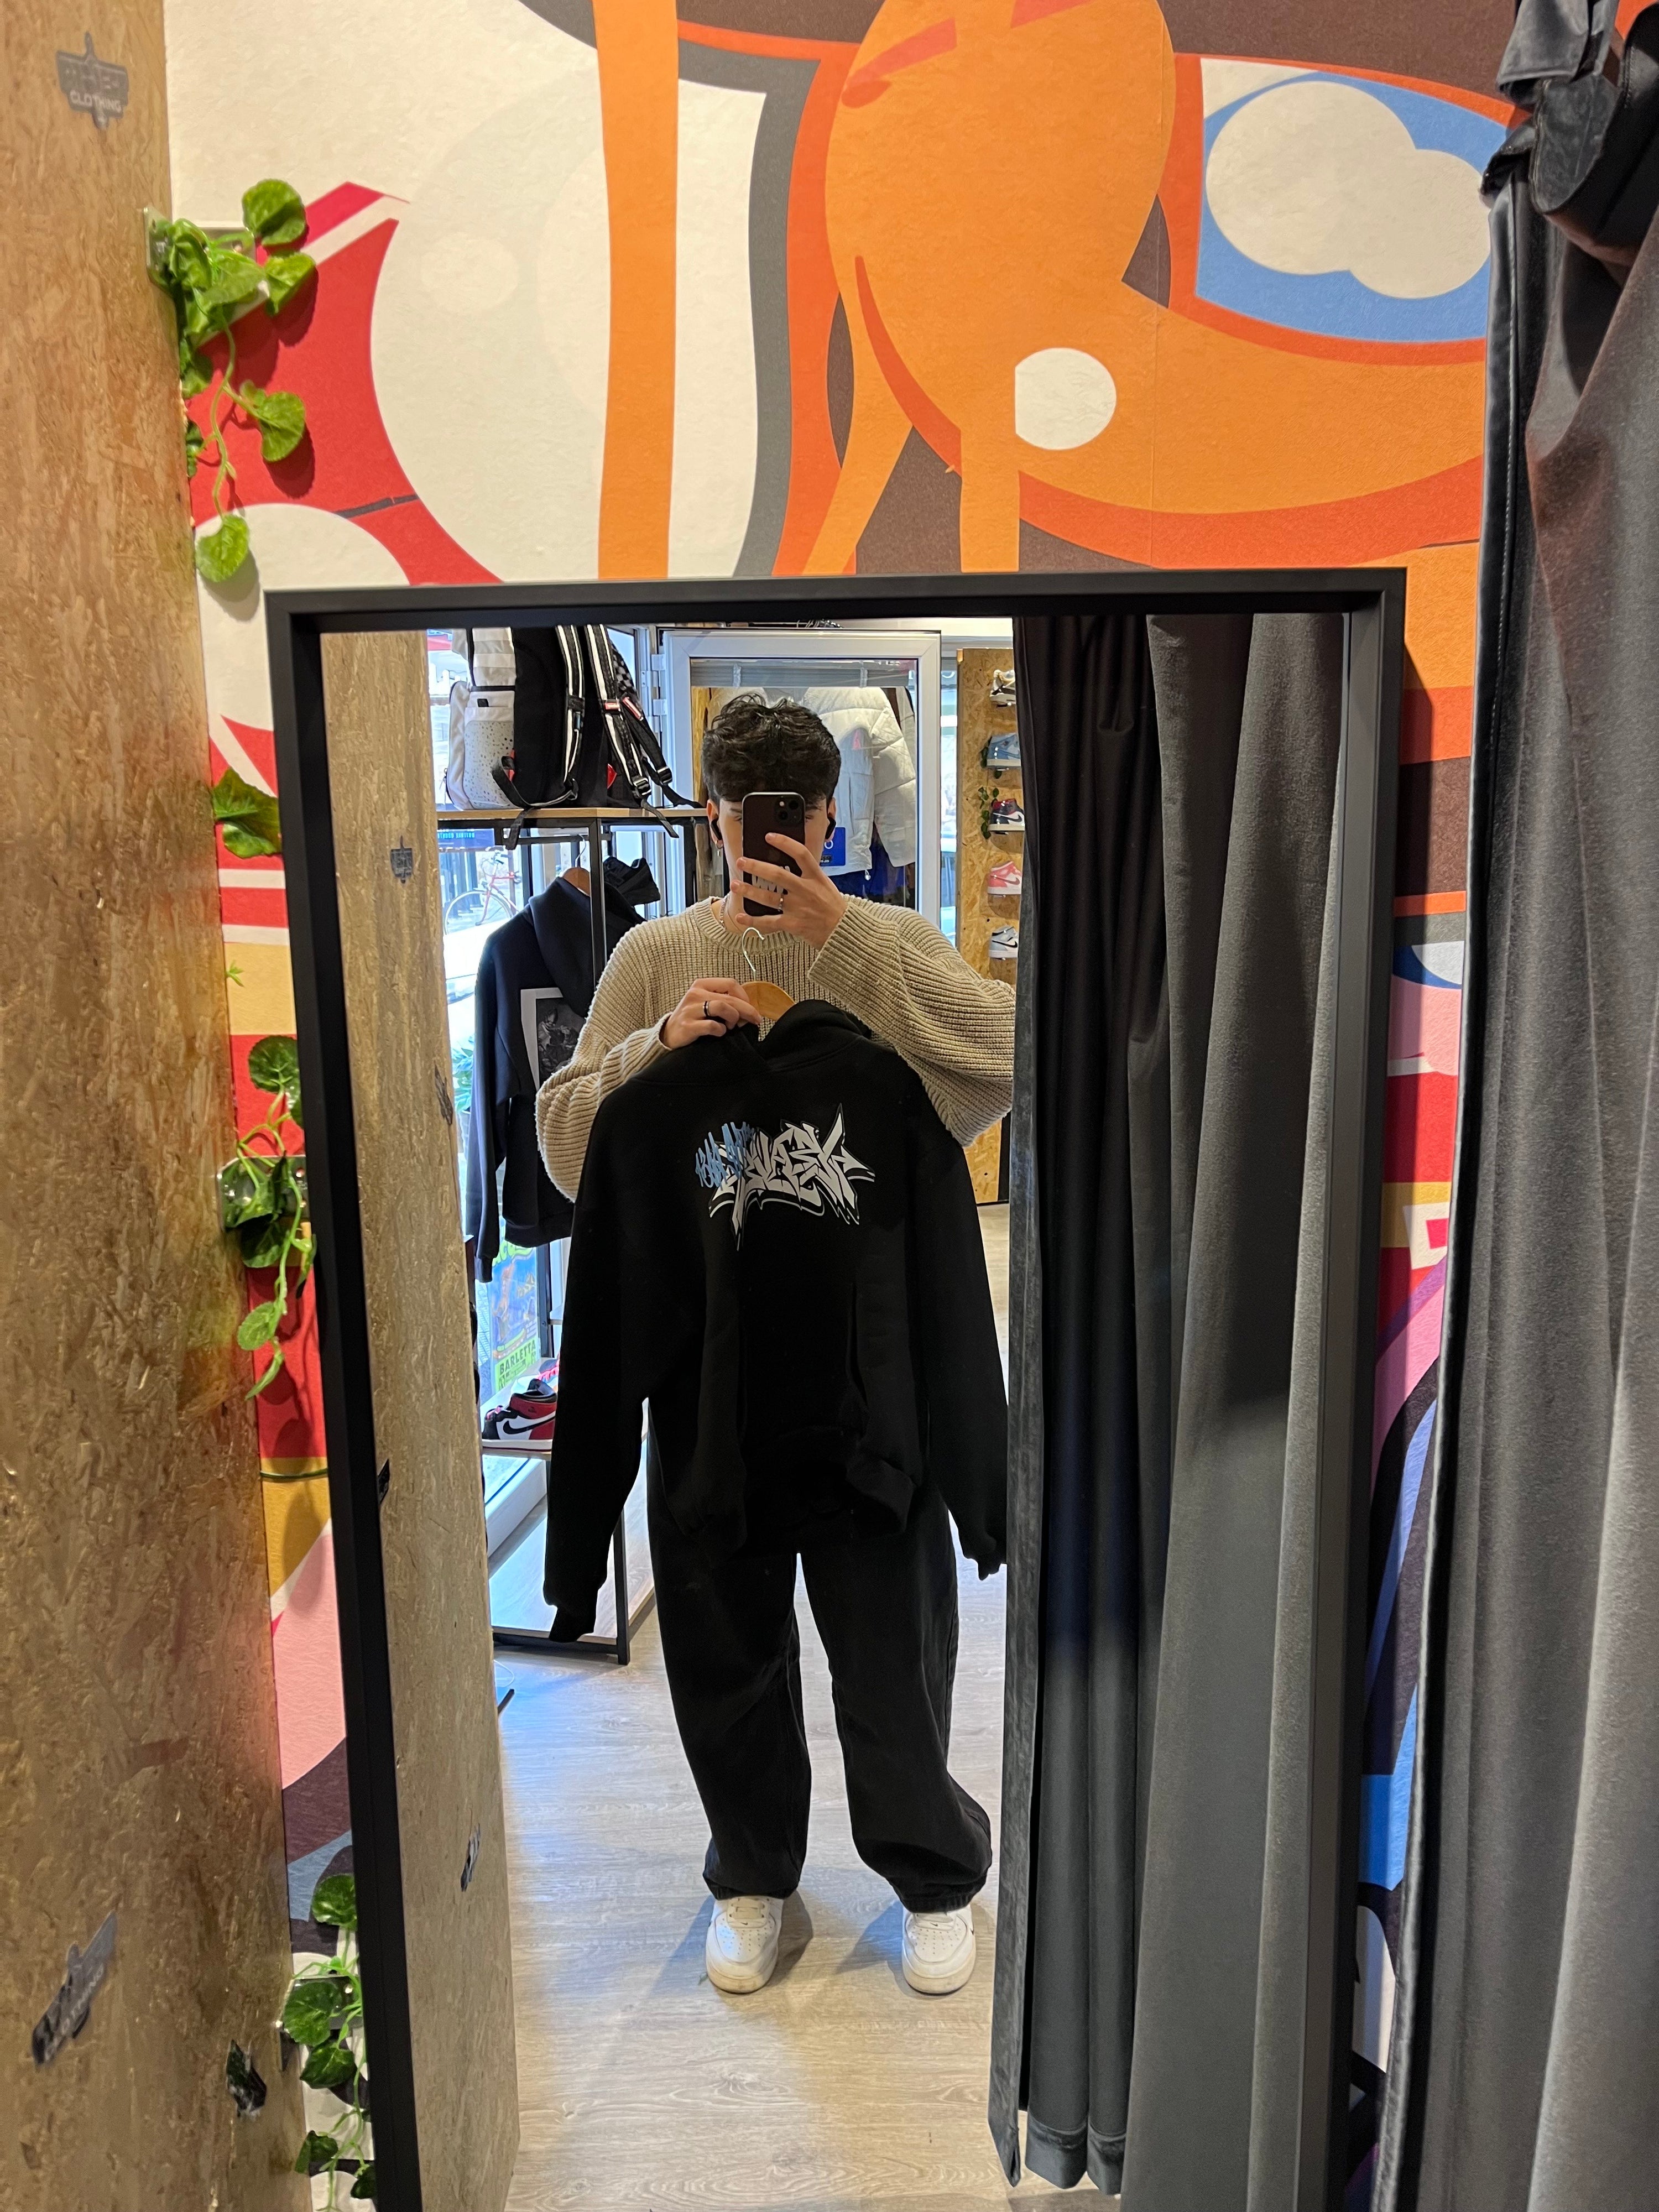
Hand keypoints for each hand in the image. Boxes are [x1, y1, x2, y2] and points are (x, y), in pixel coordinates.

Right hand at [660, 977, 760, 1049]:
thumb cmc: (692, 1018)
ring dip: (733, 1018)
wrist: (668, 1034)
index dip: (745, 996)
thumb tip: (748, 1010)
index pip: (730, 983)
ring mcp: (690, 1009)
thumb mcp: (705, 1003)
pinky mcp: (688, 1025)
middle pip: (730, 997)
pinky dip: (721, 1031)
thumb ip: (724, 1001)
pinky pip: (712, 1026)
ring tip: (731, 1027)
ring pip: (723, 1007)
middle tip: (755, 1020)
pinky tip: (719, 1033)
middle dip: (747, 1010)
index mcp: (701, 984)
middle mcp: (695, 994)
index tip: (751, 1008)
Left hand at [738, 833, 847, 950]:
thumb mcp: (825, 885)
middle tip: (741, 861)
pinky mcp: (792, 924)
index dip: (784, 843)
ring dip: (749, 890)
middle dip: (756, 867)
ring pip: (768, 897)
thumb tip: (789, 862)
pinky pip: (768, 921)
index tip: (769, 836)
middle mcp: (805, 890)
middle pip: (777, 874)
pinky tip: (741, 917)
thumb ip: (808, 875)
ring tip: (735, 885)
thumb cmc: (833, 908)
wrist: (843, 932)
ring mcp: (797, 907)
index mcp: (816, 878)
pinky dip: (752, 921)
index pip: (800, 854)